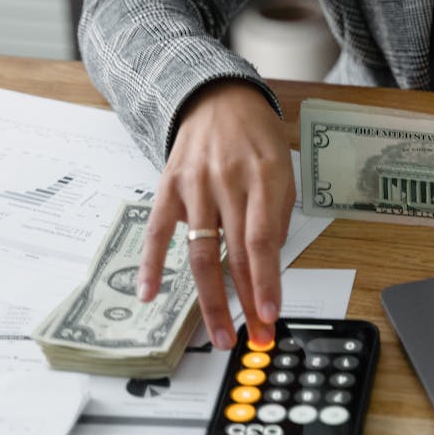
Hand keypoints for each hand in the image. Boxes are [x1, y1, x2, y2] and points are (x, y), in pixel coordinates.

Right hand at [135, 79, 294, 348]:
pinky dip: (152, 264)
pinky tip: (150, 294)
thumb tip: (270, 263)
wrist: (216, 97)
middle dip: (248, 301)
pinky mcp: (169, 187)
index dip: (267, 280)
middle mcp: (227, 181)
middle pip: (236, 253)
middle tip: (257, 337)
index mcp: (264, 175)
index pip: (263, 239)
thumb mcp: (283, 166)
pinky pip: (158, 232)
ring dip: (211, 300)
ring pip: (201, 252)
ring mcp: (195, 185)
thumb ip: (279, 214)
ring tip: (222, 334)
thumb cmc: (255, 134)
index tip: (271, 314)